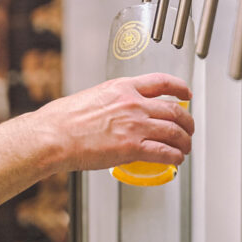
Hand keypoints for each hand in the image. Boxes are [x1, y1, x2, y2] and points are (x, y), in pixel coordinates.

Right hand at [33, 73, 193, 171]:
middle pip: (174, 110)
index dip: (180, 88)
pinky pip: (164, 152)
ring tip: (185, 148)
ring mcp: (134, 125)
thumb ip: (111, 102)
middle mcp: (133, 103)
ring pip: (174, 132)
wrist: (52, 136)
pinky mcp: (132, 147)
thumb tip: (116, 112)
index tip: (186, 93)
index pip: (161, 82)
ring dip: (185, 141)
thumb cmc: (63, 120)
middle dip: (187, 122)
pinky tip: (176, 159)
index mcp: (122, 88)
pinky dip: (175, 156)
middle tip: (189, 129)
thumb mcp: (92, 97)